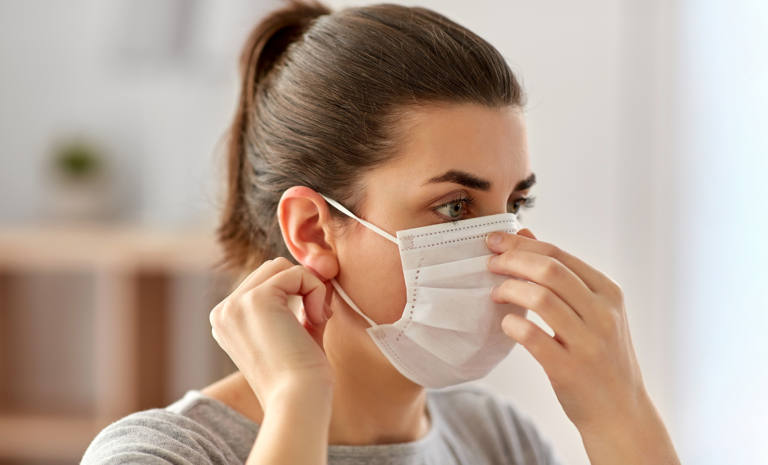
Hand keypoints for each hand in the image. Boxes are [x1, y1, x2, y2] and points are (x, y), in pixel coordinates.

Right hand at [209, 257, 334, 408]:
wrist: (298, 401)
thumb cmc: (302, 376)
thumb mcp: (295, 333)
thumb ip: (301, 304)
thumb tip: (318, 271)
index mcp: (226, 321)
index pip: (264, 283)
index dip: (295, 295)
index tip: (310, 326)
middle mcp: (223, 312)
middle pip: (271, 269)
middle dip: (301, 287)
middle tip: (317, 320)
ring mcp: (235, 305)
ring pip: (281, 267)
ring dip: (309, 287)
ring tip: (317, 320)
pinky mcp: (256, 300)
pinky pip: (297, 273)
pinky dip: (316, 291)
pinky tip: (318, 319)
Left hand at [485, 229, 647, 431]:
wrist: (621, 413)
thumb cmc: (600, 356)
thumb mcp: (593, 310)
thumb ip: (562, 273)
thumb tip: (526, 234)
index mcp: (608, 293)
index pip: (558, 254)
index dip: (521, 244)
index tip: (495, 240)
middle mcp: (602, 314)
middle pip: (549, 270)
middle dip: (512, 260)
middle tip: (489, 263)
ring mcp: (588, 342)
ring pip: (541, 298)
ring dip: (509, 289)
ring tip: (495, 293)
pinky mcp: (570, 370)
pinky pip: (533, 337)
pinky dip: (513, 325)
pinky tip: (506, 324)